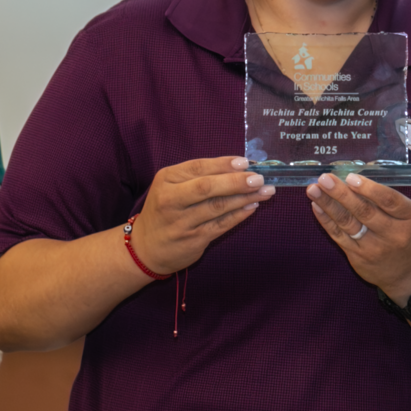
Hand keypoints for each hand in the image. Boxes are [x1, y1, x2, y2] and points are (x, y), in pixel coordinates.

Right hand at [127, 157, 275, 275]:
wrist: (146, 247)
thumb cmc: (165, 210)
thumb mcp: (171, 187)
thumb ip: (198, 176)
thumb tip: (238, 167)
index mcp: (166, 180)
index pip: (198, 167)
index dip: (224, 164)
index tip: (246, 162)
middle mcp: (171, 200)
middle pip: (207, 188)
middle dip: (237, 181)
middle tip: (260, 178)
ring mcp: (182, 222)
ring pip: (218, 207)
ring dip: (244, 198)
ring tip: (265, 191)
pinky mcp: (193, 240)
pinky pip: (221, 225)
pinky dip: (239, 215)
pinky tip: (252, 207)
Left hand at [308, 172, 410, 298]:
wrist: (408, 272)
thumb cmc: (406, 234)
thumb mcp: (408, 215)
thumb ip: (385, 200)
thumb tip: (351, 179)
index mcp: (410, 218)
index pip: (390, 201)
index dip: (370, 189)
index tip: (351, 177)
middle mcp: (393, 234)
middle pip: (365, 212)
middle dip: (342, 194)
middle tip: (325, 179)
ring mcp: (374, 248)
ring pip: (348, 223)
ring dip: (328, 204)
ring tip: (313, 189)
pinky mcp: (358, 257)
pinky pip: (339, 236)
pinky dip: (326, 220)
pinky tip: (317, 206)